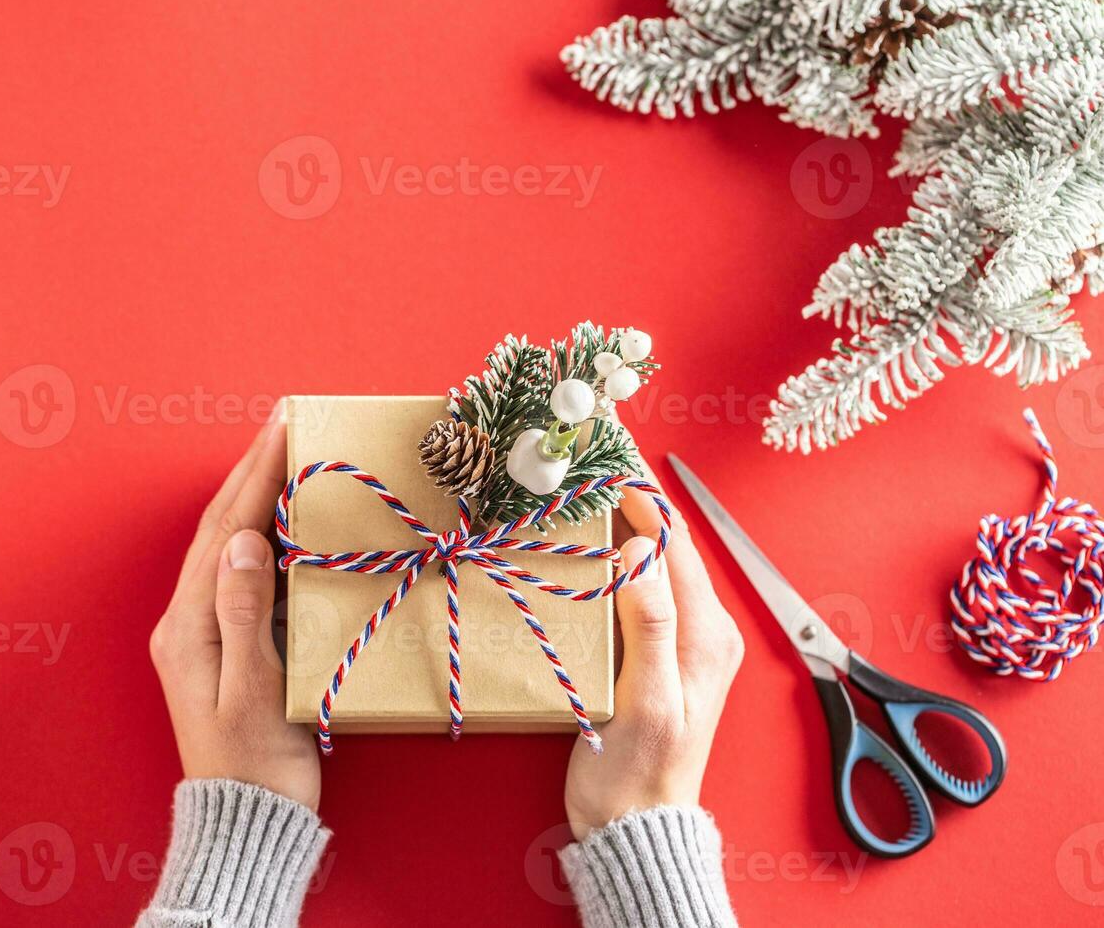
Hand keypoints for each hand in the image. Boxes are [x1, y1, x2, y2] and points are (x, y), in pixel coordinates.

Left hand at [149, 414, 320, 809]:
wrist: (248, 820)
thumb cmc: (257, 765)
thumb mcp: (255, 692)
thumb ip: (246, 614)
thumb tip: (244, 542)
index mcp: (189, 626)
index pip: (227, 531)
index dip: (256, 476)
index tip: (283, 428)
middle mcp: (186, 621)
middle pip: (220, 528)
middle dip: (250, 471)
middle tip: (282, 422)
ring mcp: (200, 633)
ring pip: (227, 546)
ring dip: (254, 497)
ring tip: (284, 456)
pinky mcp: (223, 647)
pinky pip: (240, 574)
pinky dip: (264, 537)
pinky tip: (287, 523)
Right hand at [564, 454, 743, 838]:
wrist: (637, 829)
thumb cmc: (640, 776)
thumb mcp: (648, 701)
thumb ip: (650, 625)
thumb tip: (639, 552)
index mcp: (707, 635)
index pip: (677, 546)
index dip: (645, 500)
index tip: (608, 462)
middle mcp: (702, 632)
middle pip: (669, 551)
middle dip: (634, 505)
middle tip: (589, 468)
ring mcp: (682, 645)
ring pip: (655, 569)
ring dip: (625, 530)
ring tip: (586, 496)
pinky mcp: (657, 658)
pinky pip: (642, 594)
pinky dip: (617, 564)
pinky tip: (588, 554)